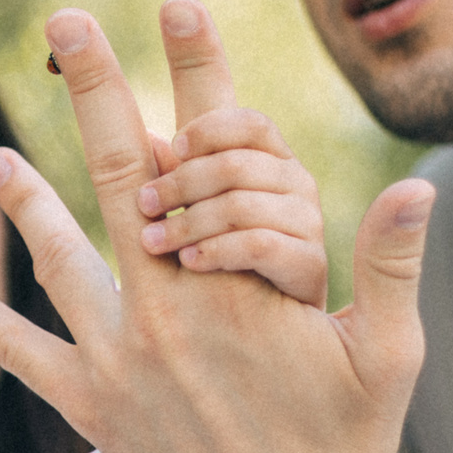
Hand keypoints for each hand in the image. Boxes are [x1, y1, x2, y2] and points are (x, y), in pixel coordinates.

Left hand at [0, 0, 433, 452]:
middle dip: (96, 89)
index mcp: (243, 277)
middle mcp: (173, 304)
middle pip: (121, 174)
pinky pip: (26, 357)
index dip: (197, 73)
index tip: (175, 8)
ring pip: (63, 257)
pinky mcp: (96, 410)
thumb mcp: (389, 353)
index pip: (216, 151)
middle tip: (66, 22)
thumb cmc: (353, 446)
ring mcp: (125, 358)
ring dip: (25, 201)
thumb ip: (393, 264)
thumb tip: (417, 185)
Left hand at [138, 106, 327, 306]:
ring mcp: (308, 222)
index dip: (208, 130)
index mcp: (273, 159)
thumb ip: (182, 173)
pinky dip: (216, 251)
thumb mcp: (203, 209)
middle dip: (180, 182)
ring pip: (240, 205)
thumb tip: (152, 139)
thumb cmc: (230, 258)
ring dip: (187, 222)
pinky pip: (257, 245)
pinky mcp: (310, 263)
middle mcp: (298, 183)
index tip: (172, 150)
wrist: (275, 327)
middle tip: (142, 204)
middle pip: (235, 164)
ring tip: (152, 241)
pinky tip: (188, 262)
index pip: (250, 124)